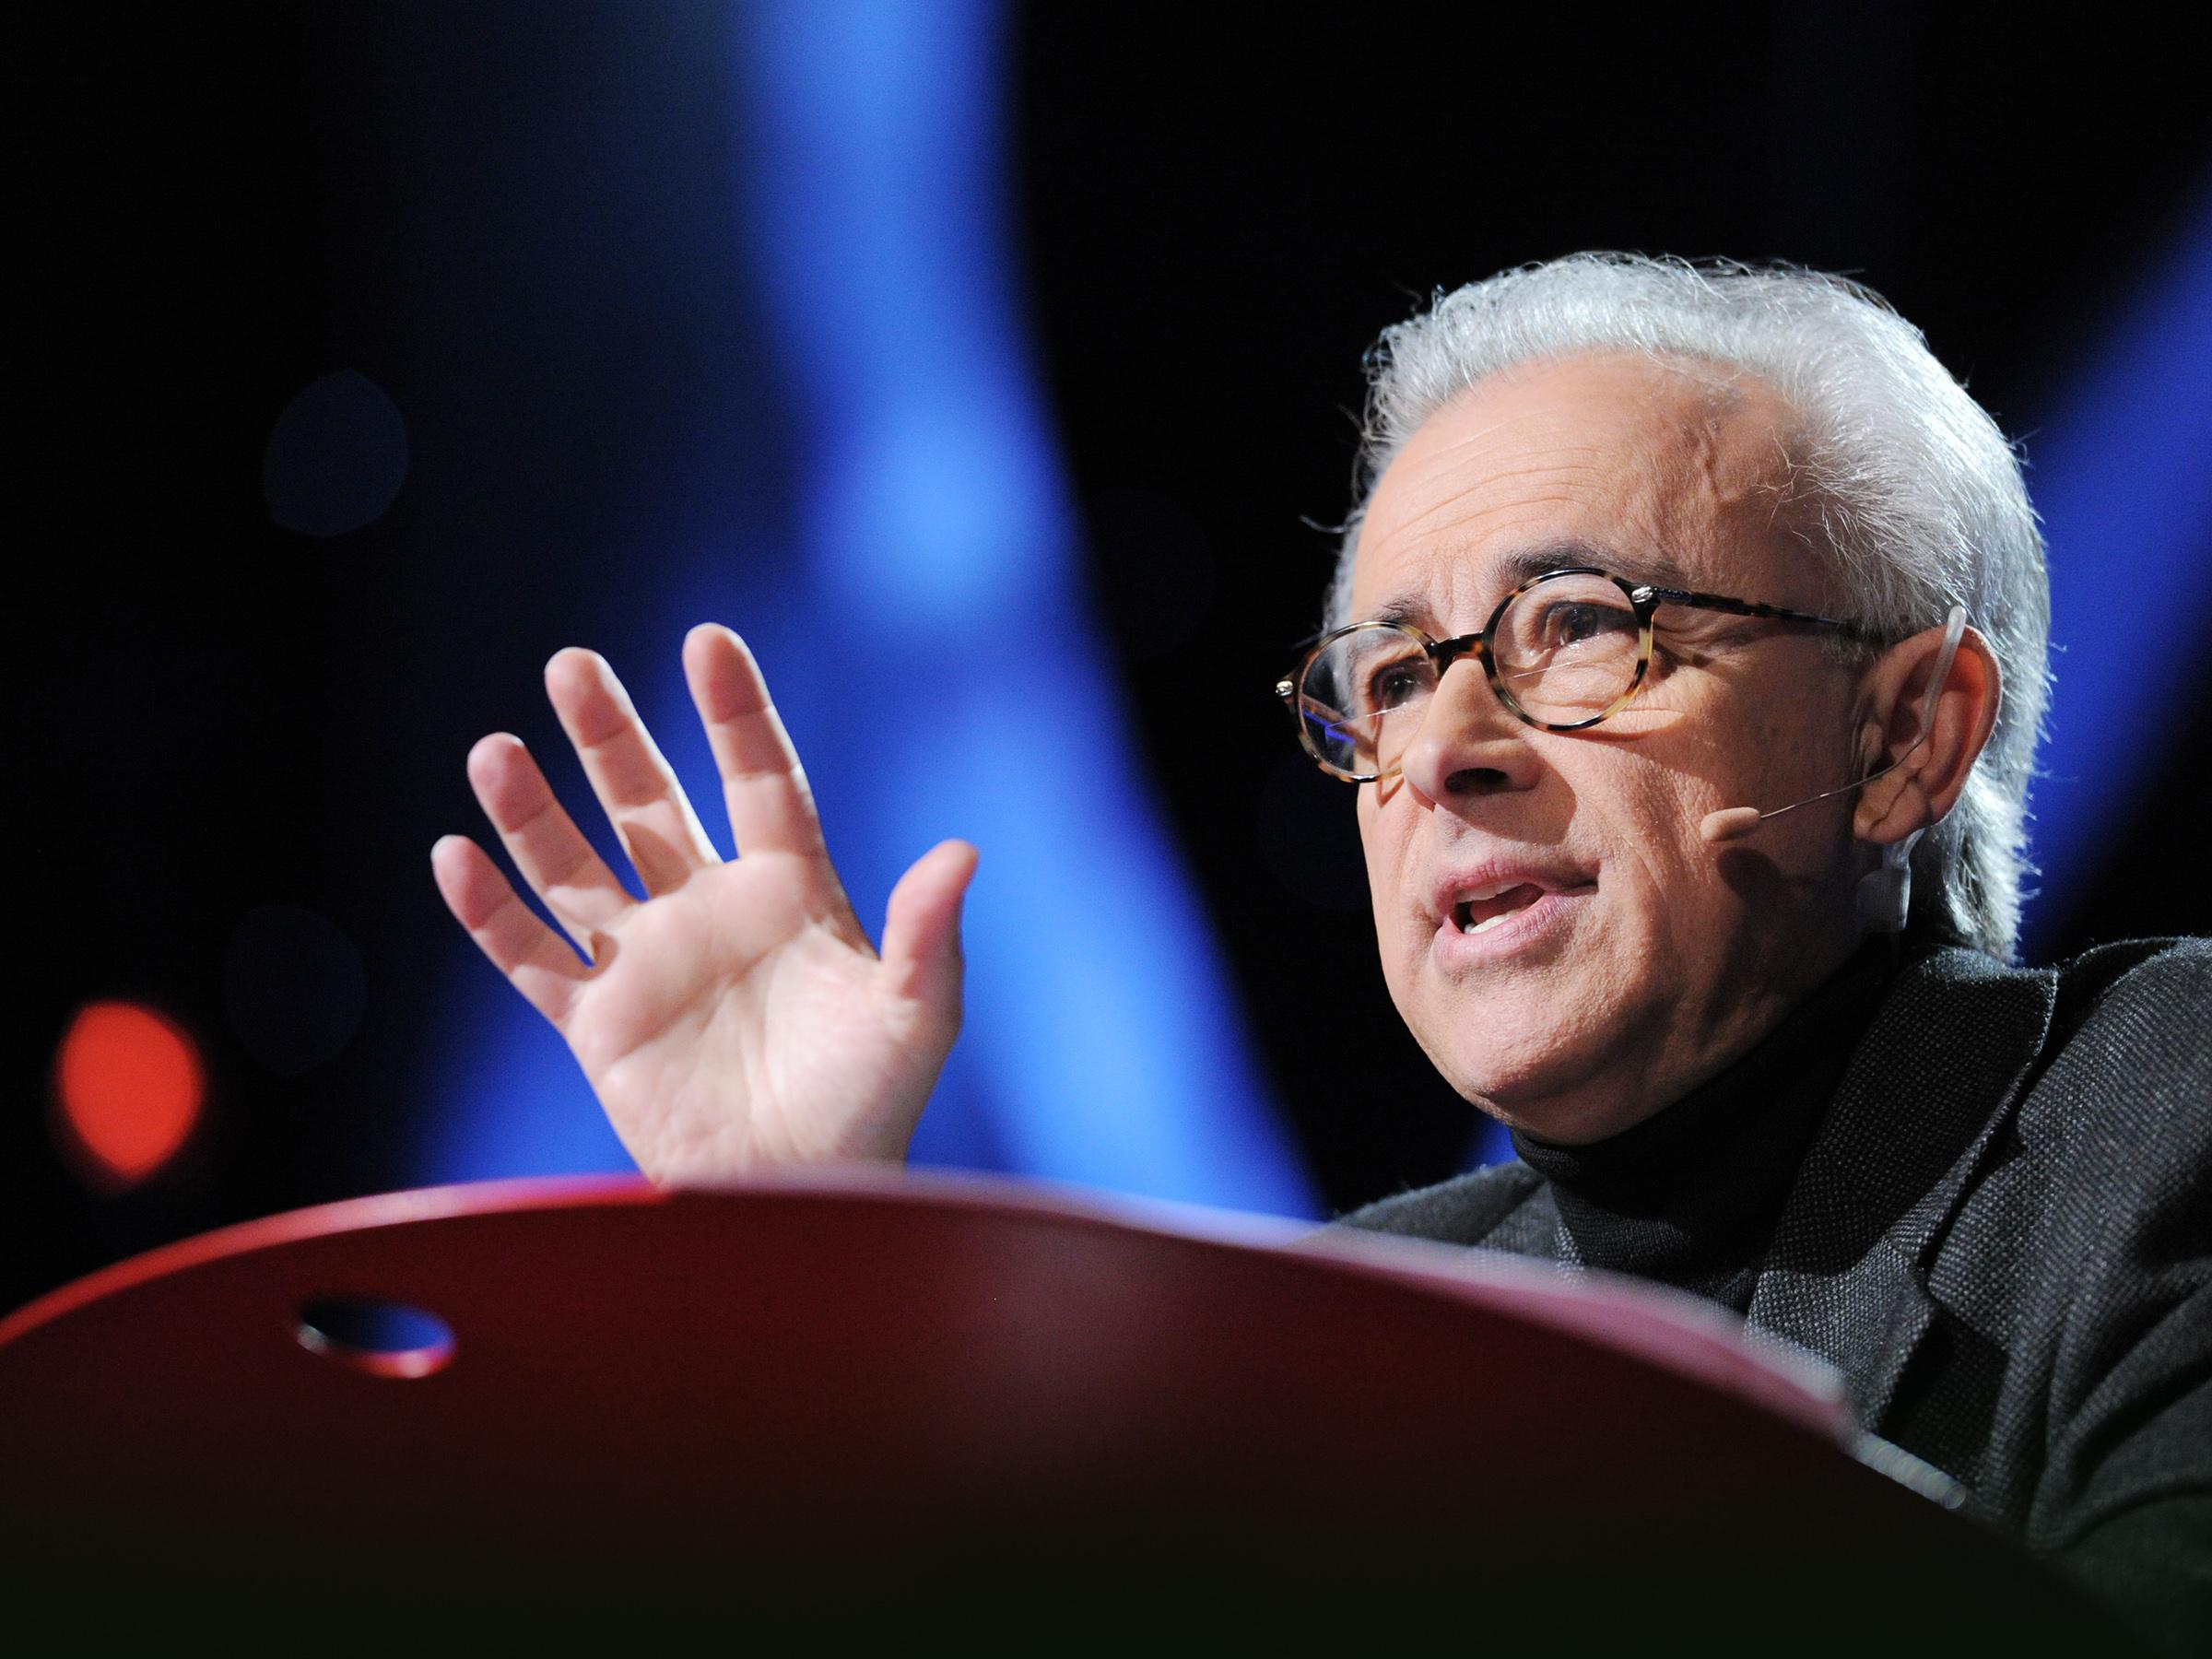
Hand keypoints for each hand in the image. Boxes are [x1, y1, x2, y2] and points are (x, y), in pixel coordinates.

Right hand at [431, 624, 976, 1181]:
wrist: (806, 1196)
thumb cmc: (874, 1106)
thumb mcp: (913, 1014)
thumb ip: (926, 934)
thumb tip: (962, 852)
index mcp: (792, 891)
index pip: (757, 780)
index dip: (733, 713)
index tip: (707, 641)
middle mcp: (711, 910)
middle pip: (649, 803)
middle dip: (609, 737)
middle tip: (573, 665)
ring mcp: (649, 962)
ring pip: (576, 868)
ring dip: (534, 813)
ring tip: (495, 750)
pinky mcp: (600, 1023)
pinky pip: (531, 957)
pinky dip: (490, 912)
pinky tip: (455, 854)